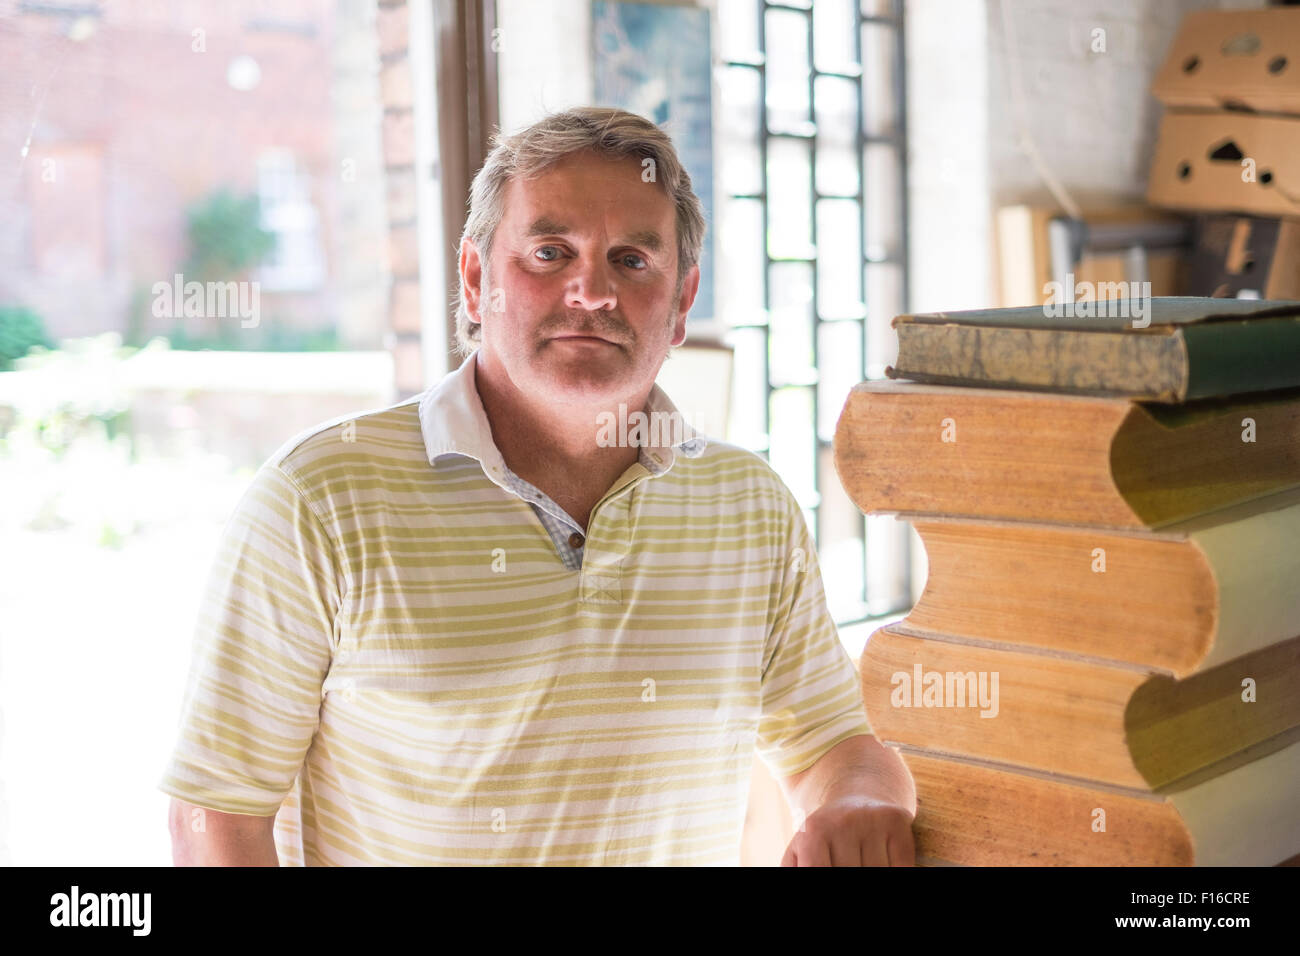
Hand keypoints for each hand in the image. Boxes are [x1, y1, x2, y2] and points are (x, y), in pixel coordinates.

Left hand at [779, 795, 914, 865]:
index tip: (832, 871)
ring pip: (880, 872)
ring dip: (874, 871)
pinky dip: (896, 868)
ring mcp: (871, 820)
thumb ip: (796, 868)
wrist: (856, 791)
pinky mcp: (897, 820)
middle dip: (852, 873)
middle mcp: (842, 822)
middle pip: (852, 873)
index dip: (827, 879)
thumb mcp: (800, 850)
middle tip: (849, 860)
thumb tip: (798, 873)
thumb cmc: (826, 834)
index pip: (818, 870)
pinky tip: (885, 858)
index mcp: (813, 832)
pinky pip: (902, 866)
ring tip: (863, 857)